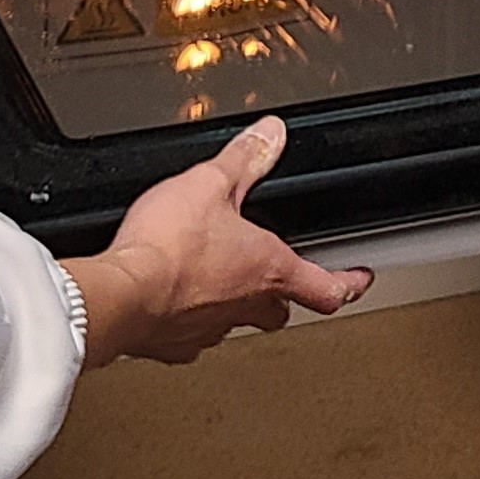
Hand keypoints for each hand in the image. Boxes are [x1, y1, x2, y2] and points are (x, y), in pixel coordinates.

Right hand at [60, 116, 371, 368]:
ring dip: (233, 305)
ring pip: (236, 322)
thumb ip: (244, 159)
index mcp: (267, 269)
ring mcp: (209, 329)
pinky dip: (188, 317)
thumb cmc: (168, 249)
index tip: (358, 279)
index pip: (327, 287)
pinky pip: (191, 334)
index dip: (349, 282)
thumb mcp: (210, 184)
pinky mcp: (173, 343)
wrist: (121, 295)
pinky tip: (173, 300)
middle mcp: (245, 306)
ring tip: (218, 283)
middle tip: (284, 283)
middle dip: (285, 297)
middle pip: (281, 310)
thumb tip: (270, 136)